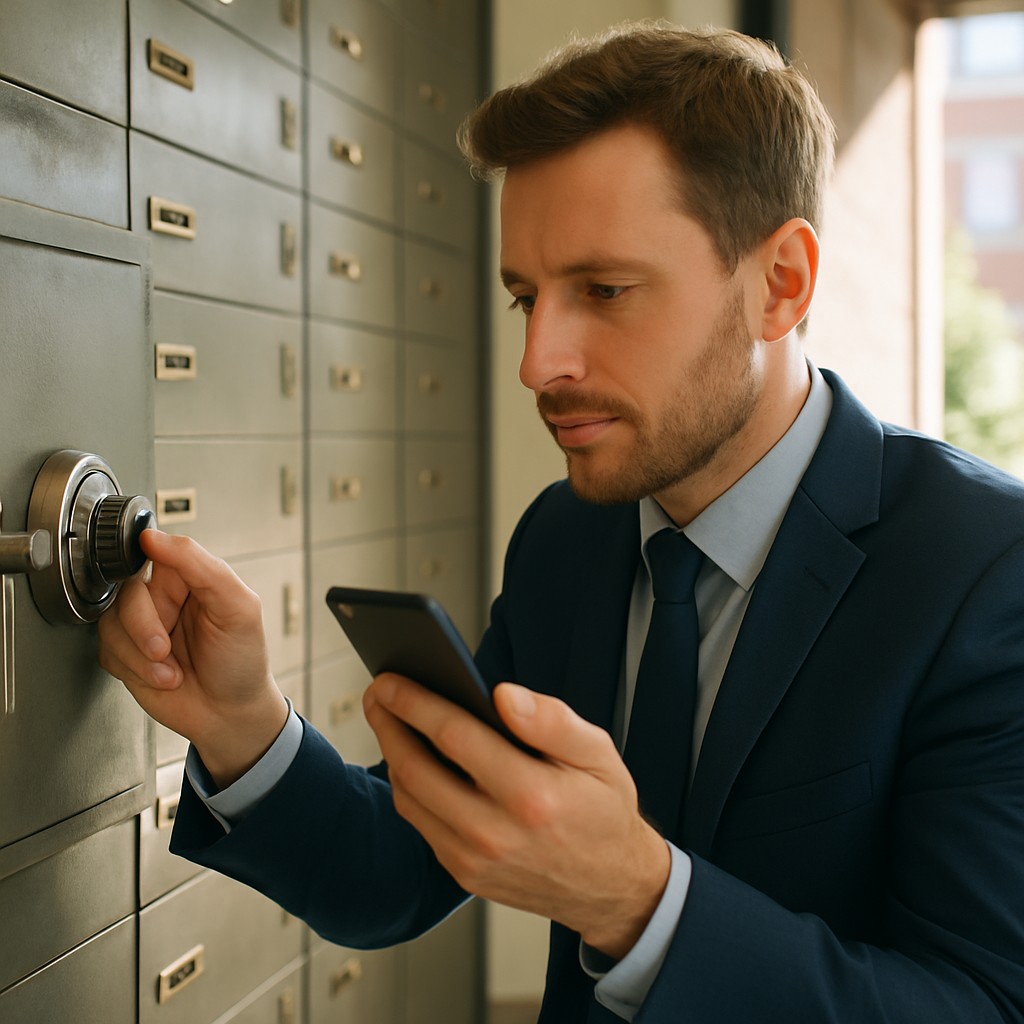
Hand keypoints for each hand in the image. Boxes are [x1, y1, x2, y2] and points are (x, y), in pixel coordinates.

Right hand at [97, 529, 287, 786]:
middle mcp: (163, 598)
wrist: (229, 714)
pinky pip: (107, 651)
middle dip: (143, 626)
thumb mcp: (238, 607)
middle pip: (129, 591)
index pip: (156, 552)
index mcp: (191, 578)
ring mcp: (142, 626)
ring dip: (140, 656)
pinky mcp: (126, 654)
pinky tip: (162, 678)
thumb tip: (156, 537)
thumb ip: (201, 566)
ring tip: (172, 670)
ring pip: (111, 623)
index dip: (147, 567)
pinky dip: (134, 670)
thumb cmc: (241, 660)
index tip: (152, 584)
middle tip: (165, 649)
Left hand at [363, 674, 669, 958]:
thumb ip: (552, 720)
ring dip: (391, 753)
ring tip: (389, 719)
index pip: (454, 737)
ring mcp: (474, 860)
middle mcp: (495, 833)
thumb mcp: (599, 754)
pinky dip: (408, 787)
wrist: (611, 887)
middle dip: (388, 723)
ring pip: (409, 799)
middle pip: (416, 769)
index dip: (415, 703)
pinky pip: (420, 823)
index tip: (391, 680)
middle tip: (377, 692)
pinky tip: (412, 758)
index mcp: (531, 796)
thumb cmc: (604, 810)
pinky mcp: (464, 874)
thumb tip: (503, 695)